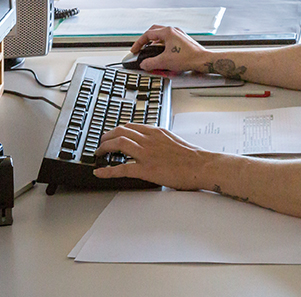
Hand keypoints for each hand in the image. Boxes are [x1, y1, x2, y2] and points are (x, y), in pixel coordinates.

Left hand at [93, 123, 209, 190]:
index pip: (131, 126)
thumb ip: (161, 140)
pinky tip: (99, 172)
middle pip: (121, 131)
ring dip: (104, 148)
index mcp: (157, 132)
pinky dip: (107, 171)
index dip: (118, 130)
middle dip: (106, 136)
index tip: (112, 134)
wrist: (202, 165)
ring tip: (98, 153)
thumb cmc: (193, 156)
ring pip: (118, 144)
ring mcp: (146, 154)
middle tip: (101, 143)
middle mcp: (149, 139)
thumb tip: (154, 145)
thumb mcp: (175, 141)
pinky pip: (121, 169)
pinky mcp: (146, 169)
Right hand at [129, 25, 208, 72]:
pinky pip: (168, 39)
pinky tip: (161, 52)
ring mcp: (179, 34)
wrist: (202, 60)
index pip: (148, 34)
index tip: (135, 50)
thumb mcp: (164, 62)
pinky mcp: (183, 40)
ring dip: (153, 41)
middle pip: (154, 31)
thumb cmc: (188, 58)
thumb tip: (144, 64)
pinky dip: (161, 44)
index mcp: (168, 32)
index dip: (138, 43)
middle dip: (145, 39)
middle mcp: (174, 31)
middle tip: (140, 47)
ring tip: (149, 50)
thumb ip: (150, 63)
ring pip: (161, 35)